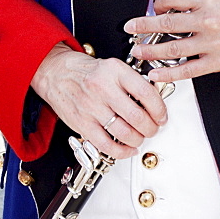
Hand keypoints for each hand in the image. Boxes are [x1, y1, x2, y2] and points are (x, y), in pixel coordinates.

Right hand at [30, 44, 167, 159]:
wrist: (57, 72)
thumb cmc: (89, 71)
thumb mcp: (114, 67)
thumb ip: (134, 81)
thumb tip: (155, 102)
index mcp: (115, 71)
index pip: (146, 93)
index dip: (159, 109)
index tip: (162, 115)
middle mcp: (103, 88)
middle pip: (137, 116)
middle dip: (151, 127)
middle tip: (153, 128)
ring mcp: (91, 107)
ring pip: (124, 132)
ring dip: (138, 139)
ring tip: (141, 137)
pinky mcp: (82, 123)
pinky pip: (106, 145)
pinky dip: (122, 151)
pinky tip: (128, 149)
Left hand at [124, 0, 219, 80]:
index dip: (158, 3)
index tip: (154, 6)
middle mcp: (207, 20)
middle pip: (165, 24)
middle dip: (143, 26)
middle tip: (130, 28)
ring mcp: (211, 43)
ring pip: (171, 48)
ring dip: (150, 50)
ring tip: (137, 51)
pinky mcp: (216, 62)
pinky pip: (186, 70)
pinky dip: (168, 73)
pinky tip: (155, 73)